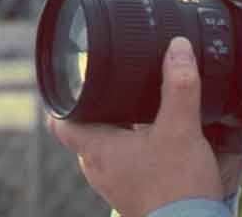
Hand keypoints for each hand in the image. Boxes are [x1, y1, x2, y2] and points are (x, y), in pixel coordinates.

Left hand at [47, 0, 241, 216]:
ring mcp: (114, 183)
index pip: (60, 120)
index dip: (63, 97)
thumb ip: (180, 86)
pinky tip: (157, 141)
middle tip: (116, 86)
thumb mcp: (182, 128)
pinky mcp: (133, 193)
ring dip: (119, 129)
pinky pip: (125, 163)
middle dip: (100, 108)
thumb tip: (178, 48)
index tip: (73, 79)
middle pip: (86, 130)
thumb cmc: (177, 189)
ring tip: (140, 112)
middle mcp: (98, 168)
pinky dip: (135, 148)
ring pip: (106, 147)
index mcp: (96, 149)